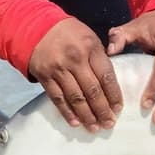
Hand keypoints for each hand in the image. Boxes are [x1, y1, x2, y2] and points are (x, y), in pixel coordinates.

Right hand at [28, 18, 122, 132]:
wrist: (36, 27)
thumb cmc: (68, 33)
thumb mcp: (89, 36)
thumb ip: (100, 57)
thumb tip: (111, 82)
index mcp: (90, 47)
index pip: (106, 76)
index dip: (114, 95)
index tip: (118, 109)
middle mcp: (75, 59)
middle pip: (92, 91)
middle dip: (102, 110)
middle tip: (109, 123)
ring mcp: (59, 69)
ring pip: (76, 98)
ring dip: (87, 116)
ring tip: (94, 127)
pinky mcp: (45, 76)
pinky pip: (58, 98)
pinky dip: (67, 112)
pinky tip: (75, 122)